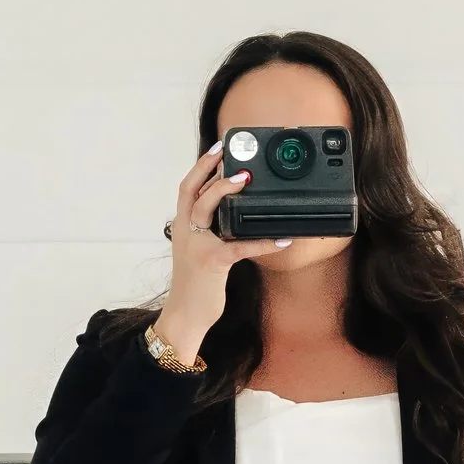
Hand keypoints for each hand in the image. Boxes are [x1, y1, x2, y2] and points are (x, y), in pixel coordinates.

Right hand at [157, 144, 251, 363]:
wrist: (185, 314)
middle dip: (208, 169)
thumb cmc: (196, 283)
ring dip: (224, 191)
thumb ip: (210, 231)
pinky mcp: (212, 262)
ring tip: (246, 180)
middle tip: (229, 154)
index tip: (217, 149)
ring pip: (206, 209)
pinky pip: (240, 246)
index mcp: (182, 226)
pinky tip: (281, 239)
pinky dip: (263, 241)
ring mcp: (196, 245)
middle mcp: (185, 231)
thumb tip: (234, 213)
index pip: (186, 189)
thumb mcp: (198, 250)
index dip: (200, 167)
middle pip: (191, 191)